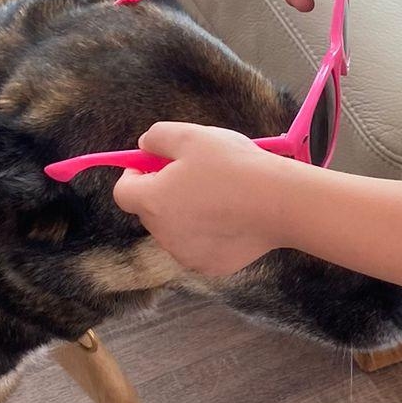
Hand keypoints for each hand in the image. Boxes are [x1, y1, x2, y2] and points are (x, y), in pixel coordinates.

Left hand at [113, 123, 290, 275]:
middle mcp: (163, 234)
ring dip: (185, 214)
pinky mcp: (209, 266)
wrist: (279, 203)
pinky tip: (230, 218)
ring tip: (218, 196)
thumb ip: (157, 137)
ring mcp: (185, 254)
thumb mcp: (191, 136)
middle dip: (163, 193)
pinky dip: (207, 234)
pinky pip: (198, 246)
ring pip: (174, 230)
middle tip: (194, 175)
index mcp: (153, 201)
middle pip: (150, 211)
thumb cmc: (234, 167)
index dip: (133, 175)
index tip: (153, 164)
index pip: (123, 192)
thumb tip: (143, 145)